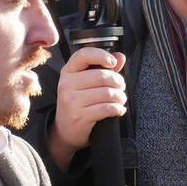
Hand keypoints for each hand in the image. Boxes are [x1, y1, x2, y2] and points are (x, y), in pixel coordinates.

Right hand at [49, 47, 126, 170]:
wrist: (65, 130)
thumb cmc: (78, 103)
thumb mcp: (85, 83)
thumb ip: (103, 68)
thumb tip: (120, 57)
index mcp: (68, 72)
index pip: (84, 55)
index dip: (101, 55)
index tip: (113, 62)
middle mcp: (67, 84)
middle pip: (102, 76)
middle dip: (118, 82)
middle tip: (121, 87)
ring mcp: (71, 101)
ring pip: (107, 93)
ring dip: (120, 97)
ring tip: (120, 99)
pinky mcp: (79, 116)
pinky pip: (106, 108)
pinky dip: (118, 109)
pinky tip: (118, 109)